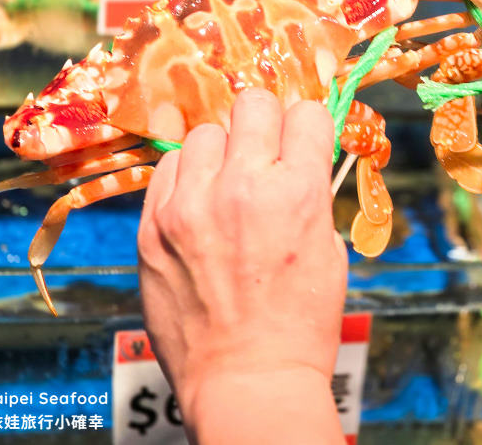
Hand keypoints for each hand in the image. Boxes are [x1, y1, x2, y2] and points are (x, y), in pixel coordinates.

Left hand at [137, 89, 347, 442]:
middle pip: (253, 103)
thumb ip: (312, 194)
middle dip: (266, 123)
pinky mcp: (153, 226)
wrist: (246, 379)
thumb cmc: (298, 323)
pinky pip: (168, 169)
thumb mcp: (328, 249)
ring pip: (205, 132)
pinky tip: (198, 205)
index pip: (306, 112)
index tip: (301, 139)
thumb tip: (297, 157)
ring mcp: (191, 205)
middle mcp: (243, 187)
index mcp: (299, 192)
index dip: (307, 126)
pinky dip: (186, 178)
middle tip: (264, 151)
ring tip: (226, 184)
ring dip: (221, 151)